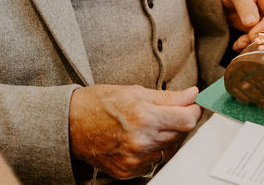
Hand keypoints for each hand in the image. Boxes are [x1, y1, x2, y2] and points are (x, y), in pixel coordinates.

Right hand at [68, 84, 200, 178]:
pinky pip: (153, 162)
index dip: (193, 111)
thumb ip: (168, 97)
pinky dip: (150, 151)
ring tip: (145, 126)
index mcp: (144, 117)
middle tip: (163, 113)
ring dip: (164, 138)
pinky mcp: (128, 171)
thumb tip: (191, 95)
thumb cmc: (99, 104)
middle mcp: (141, 141)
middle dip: (177, 122)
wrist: (71, 124)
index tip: (191, 106)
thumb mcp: (135, 92)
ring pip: (168, 149)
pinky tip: (136, 139)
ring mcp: (135, 159)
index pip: (186, 119)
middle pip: (180, 135)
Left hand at [216, 0, 263, 50]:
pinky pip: (258, 37)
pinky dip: (248, 43)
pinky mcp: (258, 26)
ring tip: (240, 45)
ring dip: (254, 42)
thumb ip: (242, 5)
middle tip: (248, 43)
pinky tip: (238, 46)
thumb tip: (252, 22)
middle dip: (263, 36)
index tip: (253, 34)